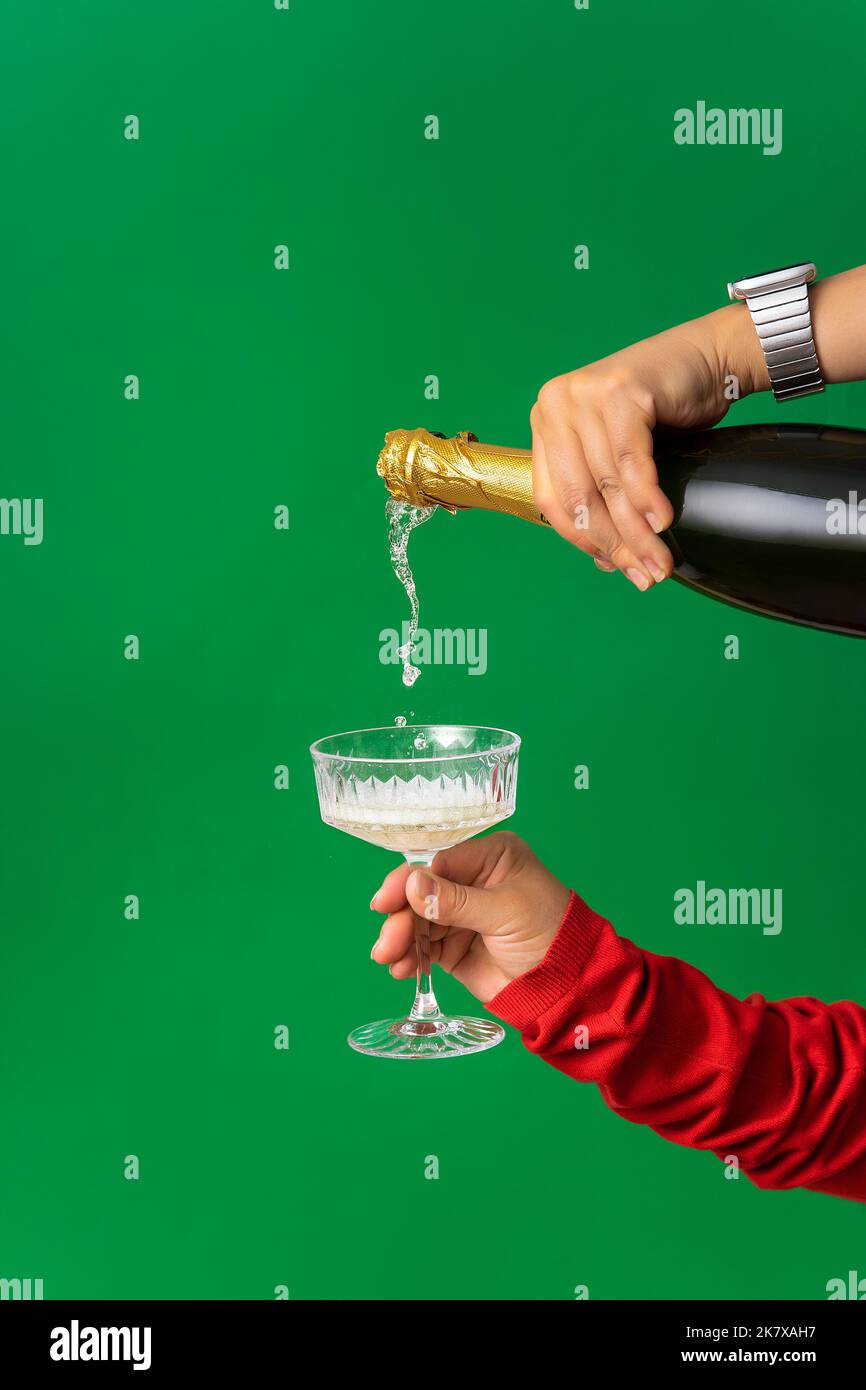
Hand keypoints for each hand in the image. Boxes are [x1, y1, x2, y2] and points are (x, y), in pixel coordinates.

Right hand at [369, 831, 569, 1003]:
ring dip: (400, 940)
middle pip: (420, 892)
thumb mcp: (505, 911)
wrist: (564, 985)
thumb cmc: (547, 933)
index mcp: (489, 857)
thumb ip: (457, 901)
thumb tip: (412, 883)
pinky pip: (423, 947)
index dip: (407, 880)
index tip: (385, 902)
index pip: (438, 862)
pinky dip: (409, 957)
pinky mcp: (453, 946)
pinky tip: (402, 969)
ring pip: (416, 921)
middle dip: (401, 917)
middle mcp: (470, 881)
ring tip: (392, 961)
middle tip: (387, 945)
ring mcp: (459, 914)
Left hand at [530, 302, 767, 588]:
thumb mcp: (621, 456)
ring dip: (637, 530)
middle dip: (615, 543)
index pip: (552, 499)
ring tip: (660, 561)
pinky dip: (647, 498)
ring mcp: (583, 394)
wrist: (707, 358)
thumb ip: (607, 499)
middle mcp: (554, 405)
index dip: (584, 540)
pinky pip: (630, 462)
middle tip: (646, 574)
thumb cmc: (665, 411)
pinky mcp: (619, 391)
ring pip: (607, 484)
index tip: (616, 568)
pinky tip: (663, 522)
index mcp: (546, 423)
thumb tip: (609, 563)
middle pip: (578, 495)